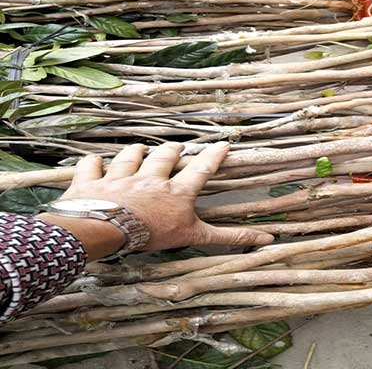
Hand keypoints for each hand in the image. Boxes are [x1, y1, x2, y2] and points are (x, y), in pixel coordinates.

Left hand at [40, 142, 272, 258]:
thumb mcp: (195, 236)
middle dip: (172, 151)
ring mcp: (121, 177)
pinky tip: (94, 162)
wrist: (107, 228)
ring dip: (136, 152)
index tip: (223, 143)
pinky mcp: (94, 181)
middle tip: (176, 149)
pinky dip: (93, 163)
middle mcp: (152, 178)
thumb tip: (268, 238)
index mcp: (177, 192)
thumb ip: (230, 237)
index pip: (201, 169)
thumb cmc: (153, 234)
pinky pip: (92, 165)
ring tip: (140, 149)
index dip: (213, 156)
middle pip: (165, 156)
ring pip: (130, 156)